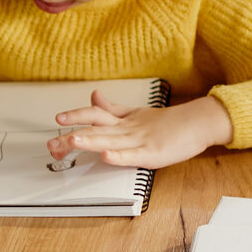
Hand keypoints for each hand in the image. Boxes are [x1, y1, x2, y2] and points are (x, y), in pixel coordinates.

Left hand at [48, 90, 233, 169]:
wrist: (197, 123)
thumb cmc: (168, 122)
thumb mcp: (136, 113)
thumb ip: (113, 107)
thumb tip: (93, 95)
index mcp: (124, 120)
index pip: (96, 115)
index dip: (77, 115)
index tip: (58, 119)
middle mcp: (128, 129)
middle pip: (97, 130)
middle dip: (74, 135)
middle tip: (54, 142)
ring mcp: (140, 141)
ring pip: (111, 141)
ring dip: (91, 141)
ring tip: (73, 140)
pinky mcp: (152, 154)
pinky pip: (132, 156)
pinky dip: (119, 156)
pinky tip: (106, 156)